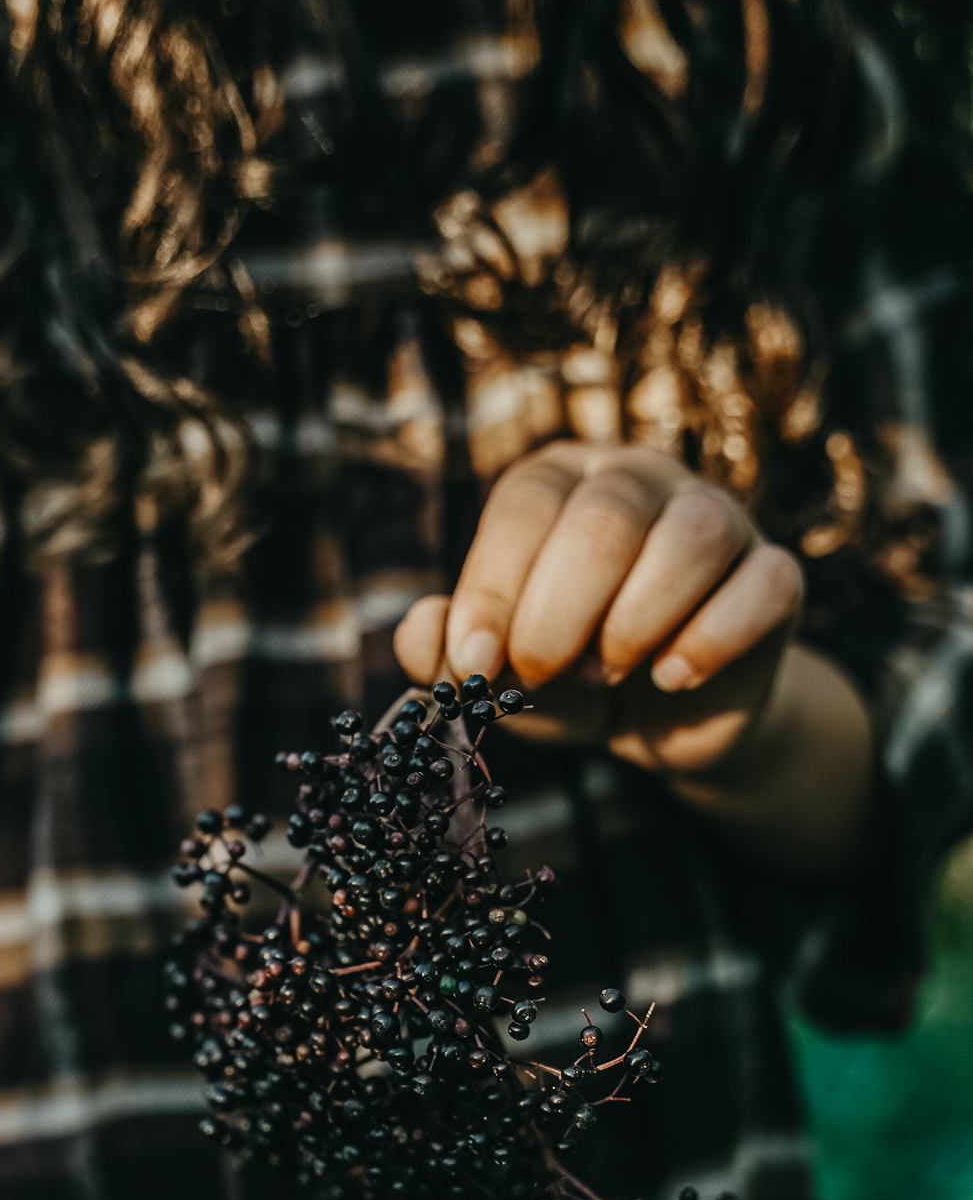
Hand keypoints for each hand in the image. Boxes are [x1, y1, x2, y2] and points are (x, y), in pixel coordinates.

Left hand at [394, 441, 803, 775]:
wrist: (661, 720)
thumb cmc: (567, 674)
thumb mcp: (498, 669)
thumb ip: (447, 649)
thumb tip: (422, 630)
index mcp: (562, 480)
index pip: (527, 504)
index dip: (494, 587)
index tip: (474, 663)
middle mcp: (642, 478)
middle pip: (607, 516)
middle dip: (560, 612)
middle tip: (545, 673)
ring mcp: (720, 518)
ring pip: (693, 537)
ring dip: (637, 622)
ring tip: (608, 669)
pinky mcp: (776, 575)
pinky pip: (765, 585)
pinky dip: (711, 640)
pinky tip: (672, 676)